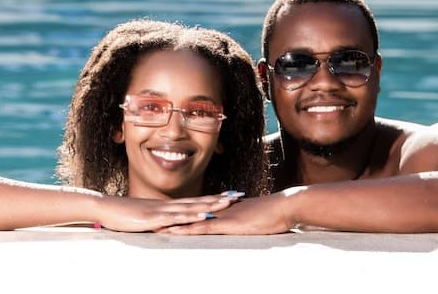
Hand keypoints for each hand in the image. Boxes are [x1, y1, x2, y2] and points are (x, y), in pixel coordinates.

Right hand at [95, 193, 239, 232]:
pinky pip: (176, 218)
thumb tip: (166, 226)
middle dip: (218, 199)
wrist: (104, 208)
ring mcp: (162, 211)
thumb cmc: (121, 214)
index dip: (211, 199)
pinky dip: (192, 217)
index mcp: (166, 206)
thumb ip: (156, 221)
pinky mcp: (154, 219)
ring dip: (210, 206)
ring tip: (227, 204)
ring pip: (191, 208)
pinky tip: (203, 217)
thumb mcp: (143, 219)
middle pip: (197, 202)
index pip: (194, 201)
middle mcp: (167, 206)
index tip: (227, 196)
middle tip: (237, 196)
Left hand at [159, 194, 292, 234]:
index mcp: (225, 209)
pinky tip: (177, 232)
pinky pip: (204, 227)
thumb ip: (244, 219)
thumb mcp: (254, 217)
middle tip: (153, 221)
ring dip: (175, 224)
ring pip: (193, 220)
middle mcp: (220, 210)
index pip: (199, 211)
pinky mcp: (227, 224)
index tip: (168, 216)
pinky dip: (189, 229)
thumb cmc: (274, 213)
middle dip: (172, 218)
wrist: (284, 206)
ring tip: (156, 227)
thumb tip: (240, 222)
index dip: (183, 213)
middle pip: (191, 214)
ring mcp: (222, 216)